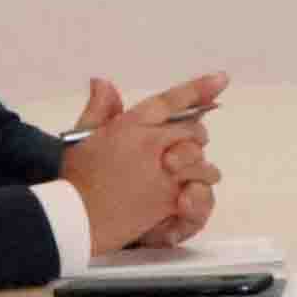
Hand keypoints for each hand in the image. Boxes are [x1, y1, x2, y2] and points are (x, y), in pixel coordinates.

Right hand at [59, 92, 213, 251]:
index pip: (171, 101)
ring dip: (197, 163)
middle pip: (192, 129)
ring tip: (186, 171)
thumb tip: (103, 82)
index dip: (199, 89)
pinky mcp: (168, 198)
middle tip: (185, 145)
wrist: (74, 216)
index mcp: (131, 124)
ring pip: (200, 158)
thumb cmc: (74, 176)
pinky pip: (197, 186)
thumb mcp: (81, 135)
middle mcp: (151, 143)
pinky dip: (196, 188)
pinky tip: (186, 193)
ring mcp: (163, 171)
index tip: (221, 80)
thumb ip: (99, 108)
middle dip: (193, 135)